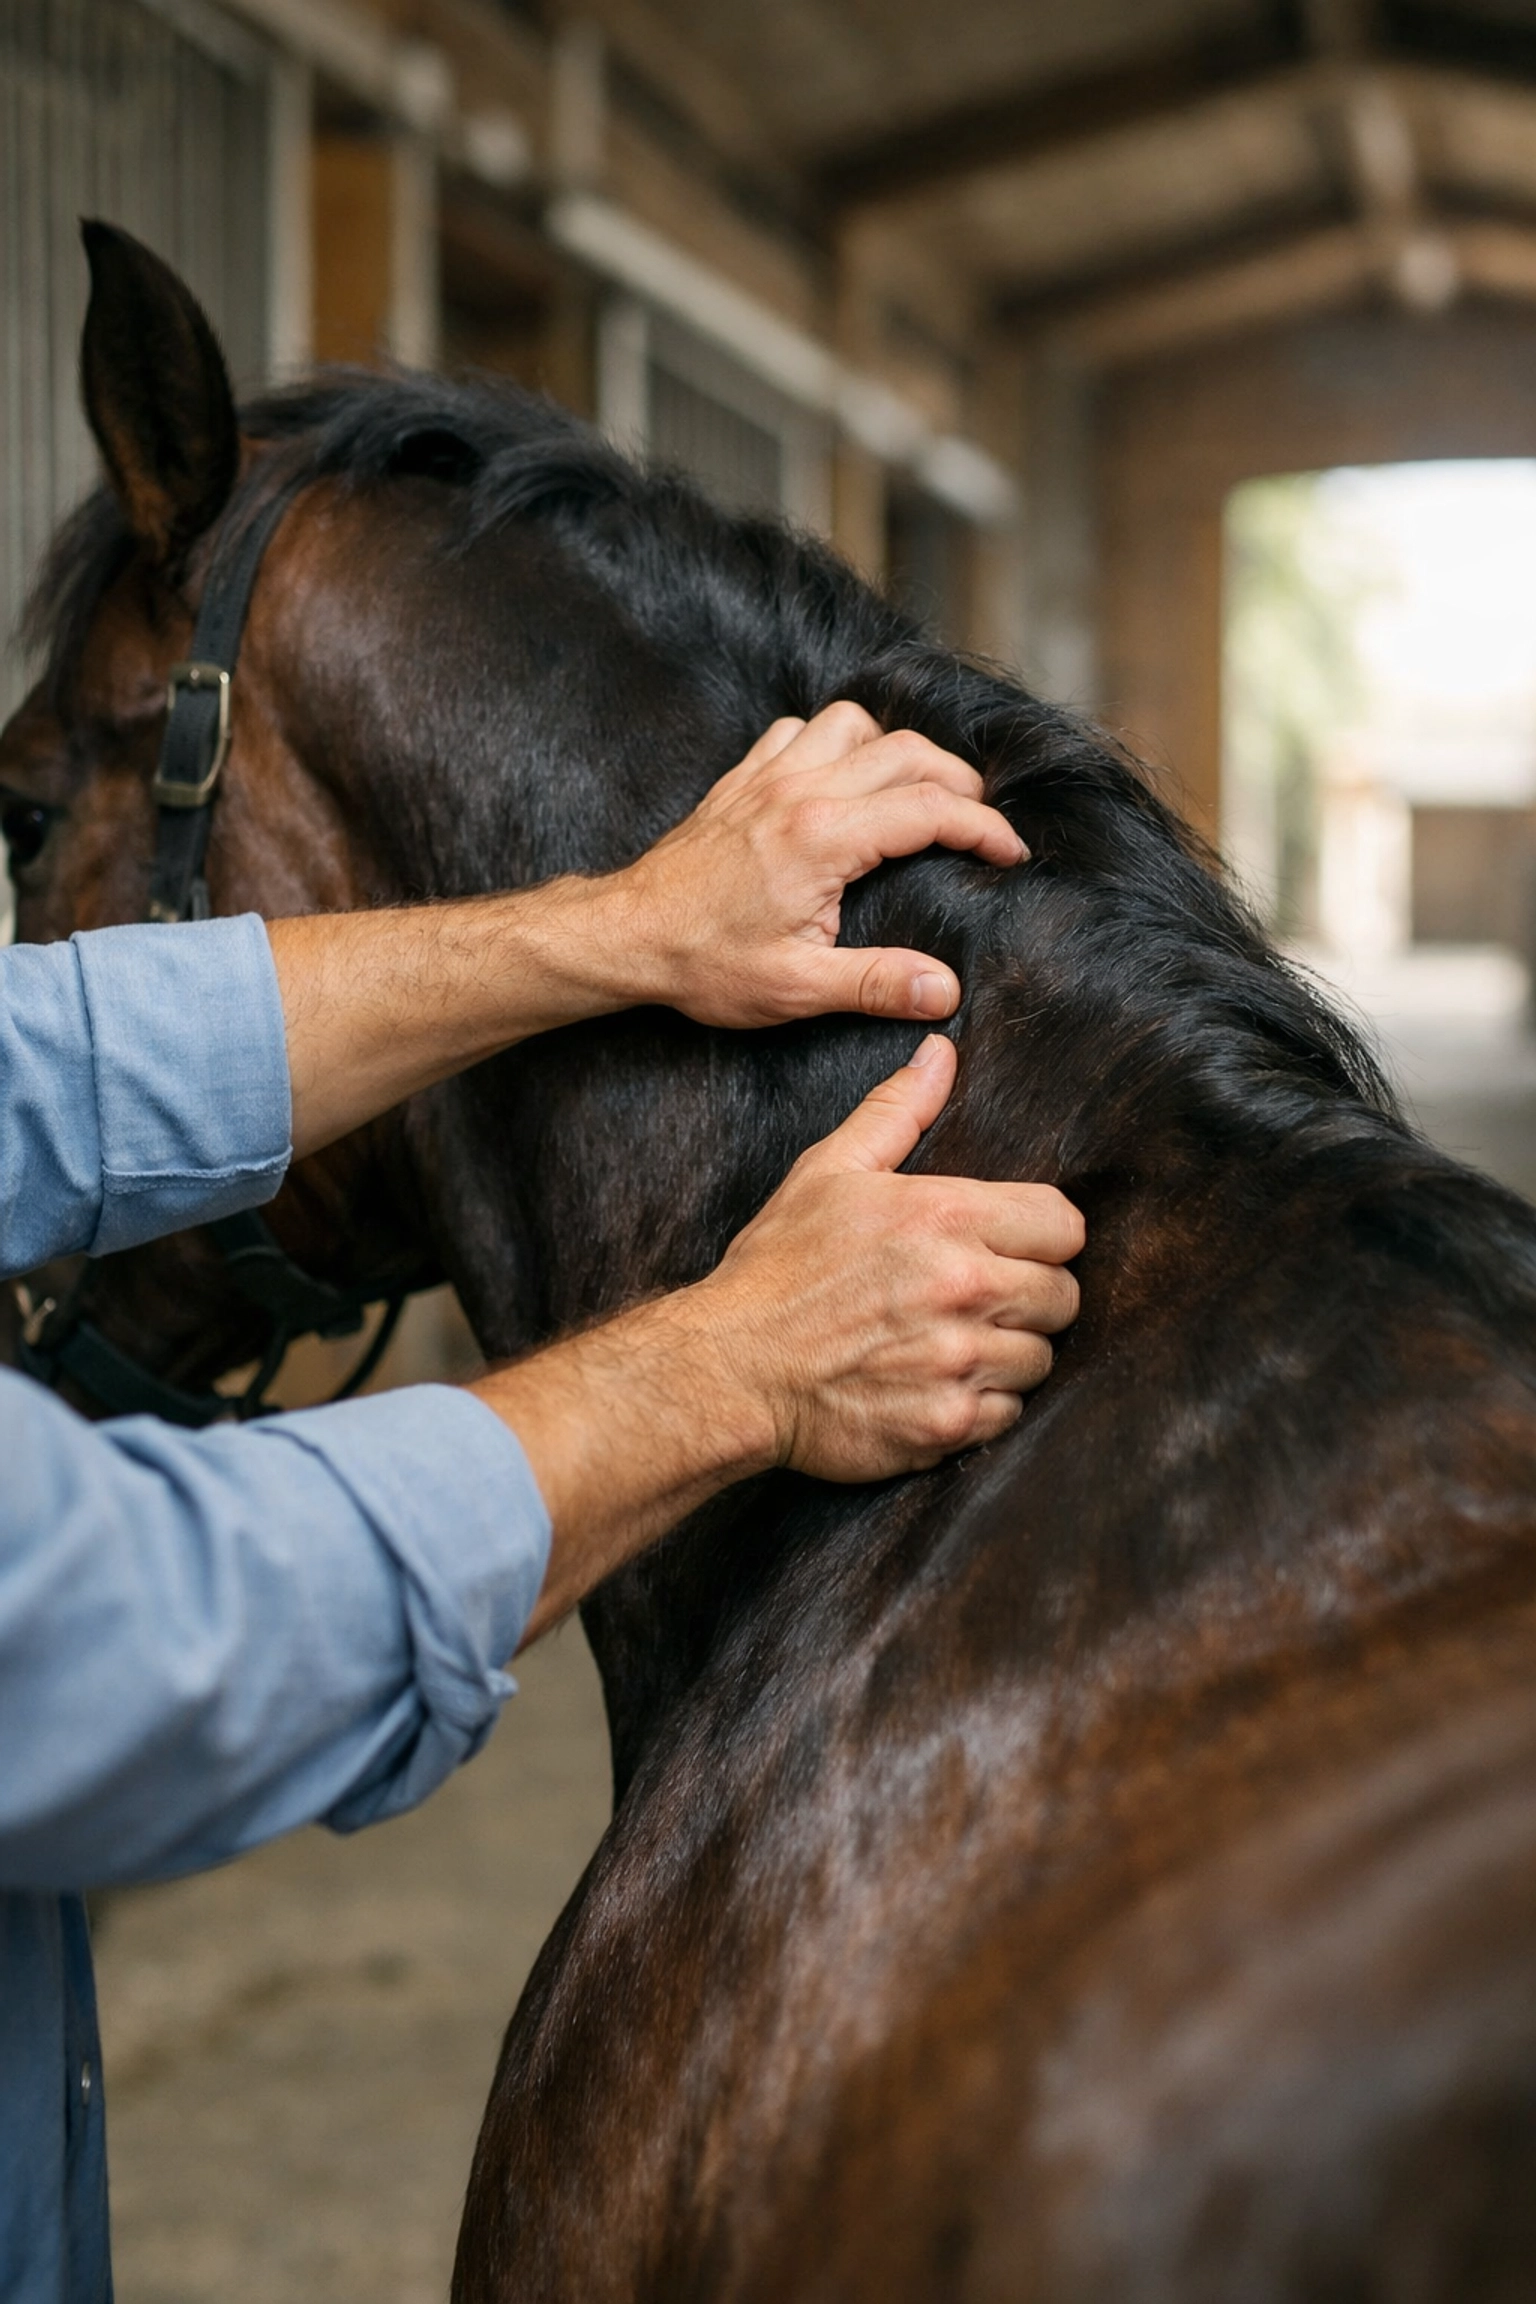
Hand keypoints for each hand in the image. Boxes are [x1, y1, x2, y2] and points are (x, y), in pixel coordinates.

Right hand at [481, 1036, 1082, 1641]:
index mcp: (946, 1217)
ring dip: (1009, 1353)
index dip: (1043, 1237)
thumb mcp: (828, 1171)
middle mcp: (964, 1286)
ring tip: (955, 1344)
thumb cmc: (777, 1269)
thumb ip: (896, 1111)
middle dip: (1031, 1296)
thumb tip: (941, 1051)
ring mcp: (958, 1360)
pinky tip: (939, 1385)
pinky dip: (984, 1404)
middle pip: (1064, 1295)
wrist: (729, 1368)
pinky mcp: (946, 1422)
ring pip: (1042, 1358)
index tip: (1013, 1249)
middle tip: (981, 1300)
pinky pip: (1009, 1413)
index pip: (1065, 1226)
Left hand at [604, 700, 1026, 1027]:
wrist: (627, 935)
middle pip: (907, 752)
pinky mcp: (743, 778)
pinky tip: (845, 778)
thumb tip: (943, 990)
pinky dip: (837, 741)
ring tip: (919, 790)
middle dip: (959, 781)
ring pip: (855, 723)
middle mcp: (800, 790)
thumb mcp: (796, 988)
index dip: (985, 828)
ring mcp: (769, 776)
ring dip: (897, 748)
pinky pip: (802, 730)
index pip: (931, 810)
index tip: (1012, 853)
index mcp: (824, 837)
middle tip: (981, 821)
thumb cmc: (704, 963)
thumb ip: (876, 985)